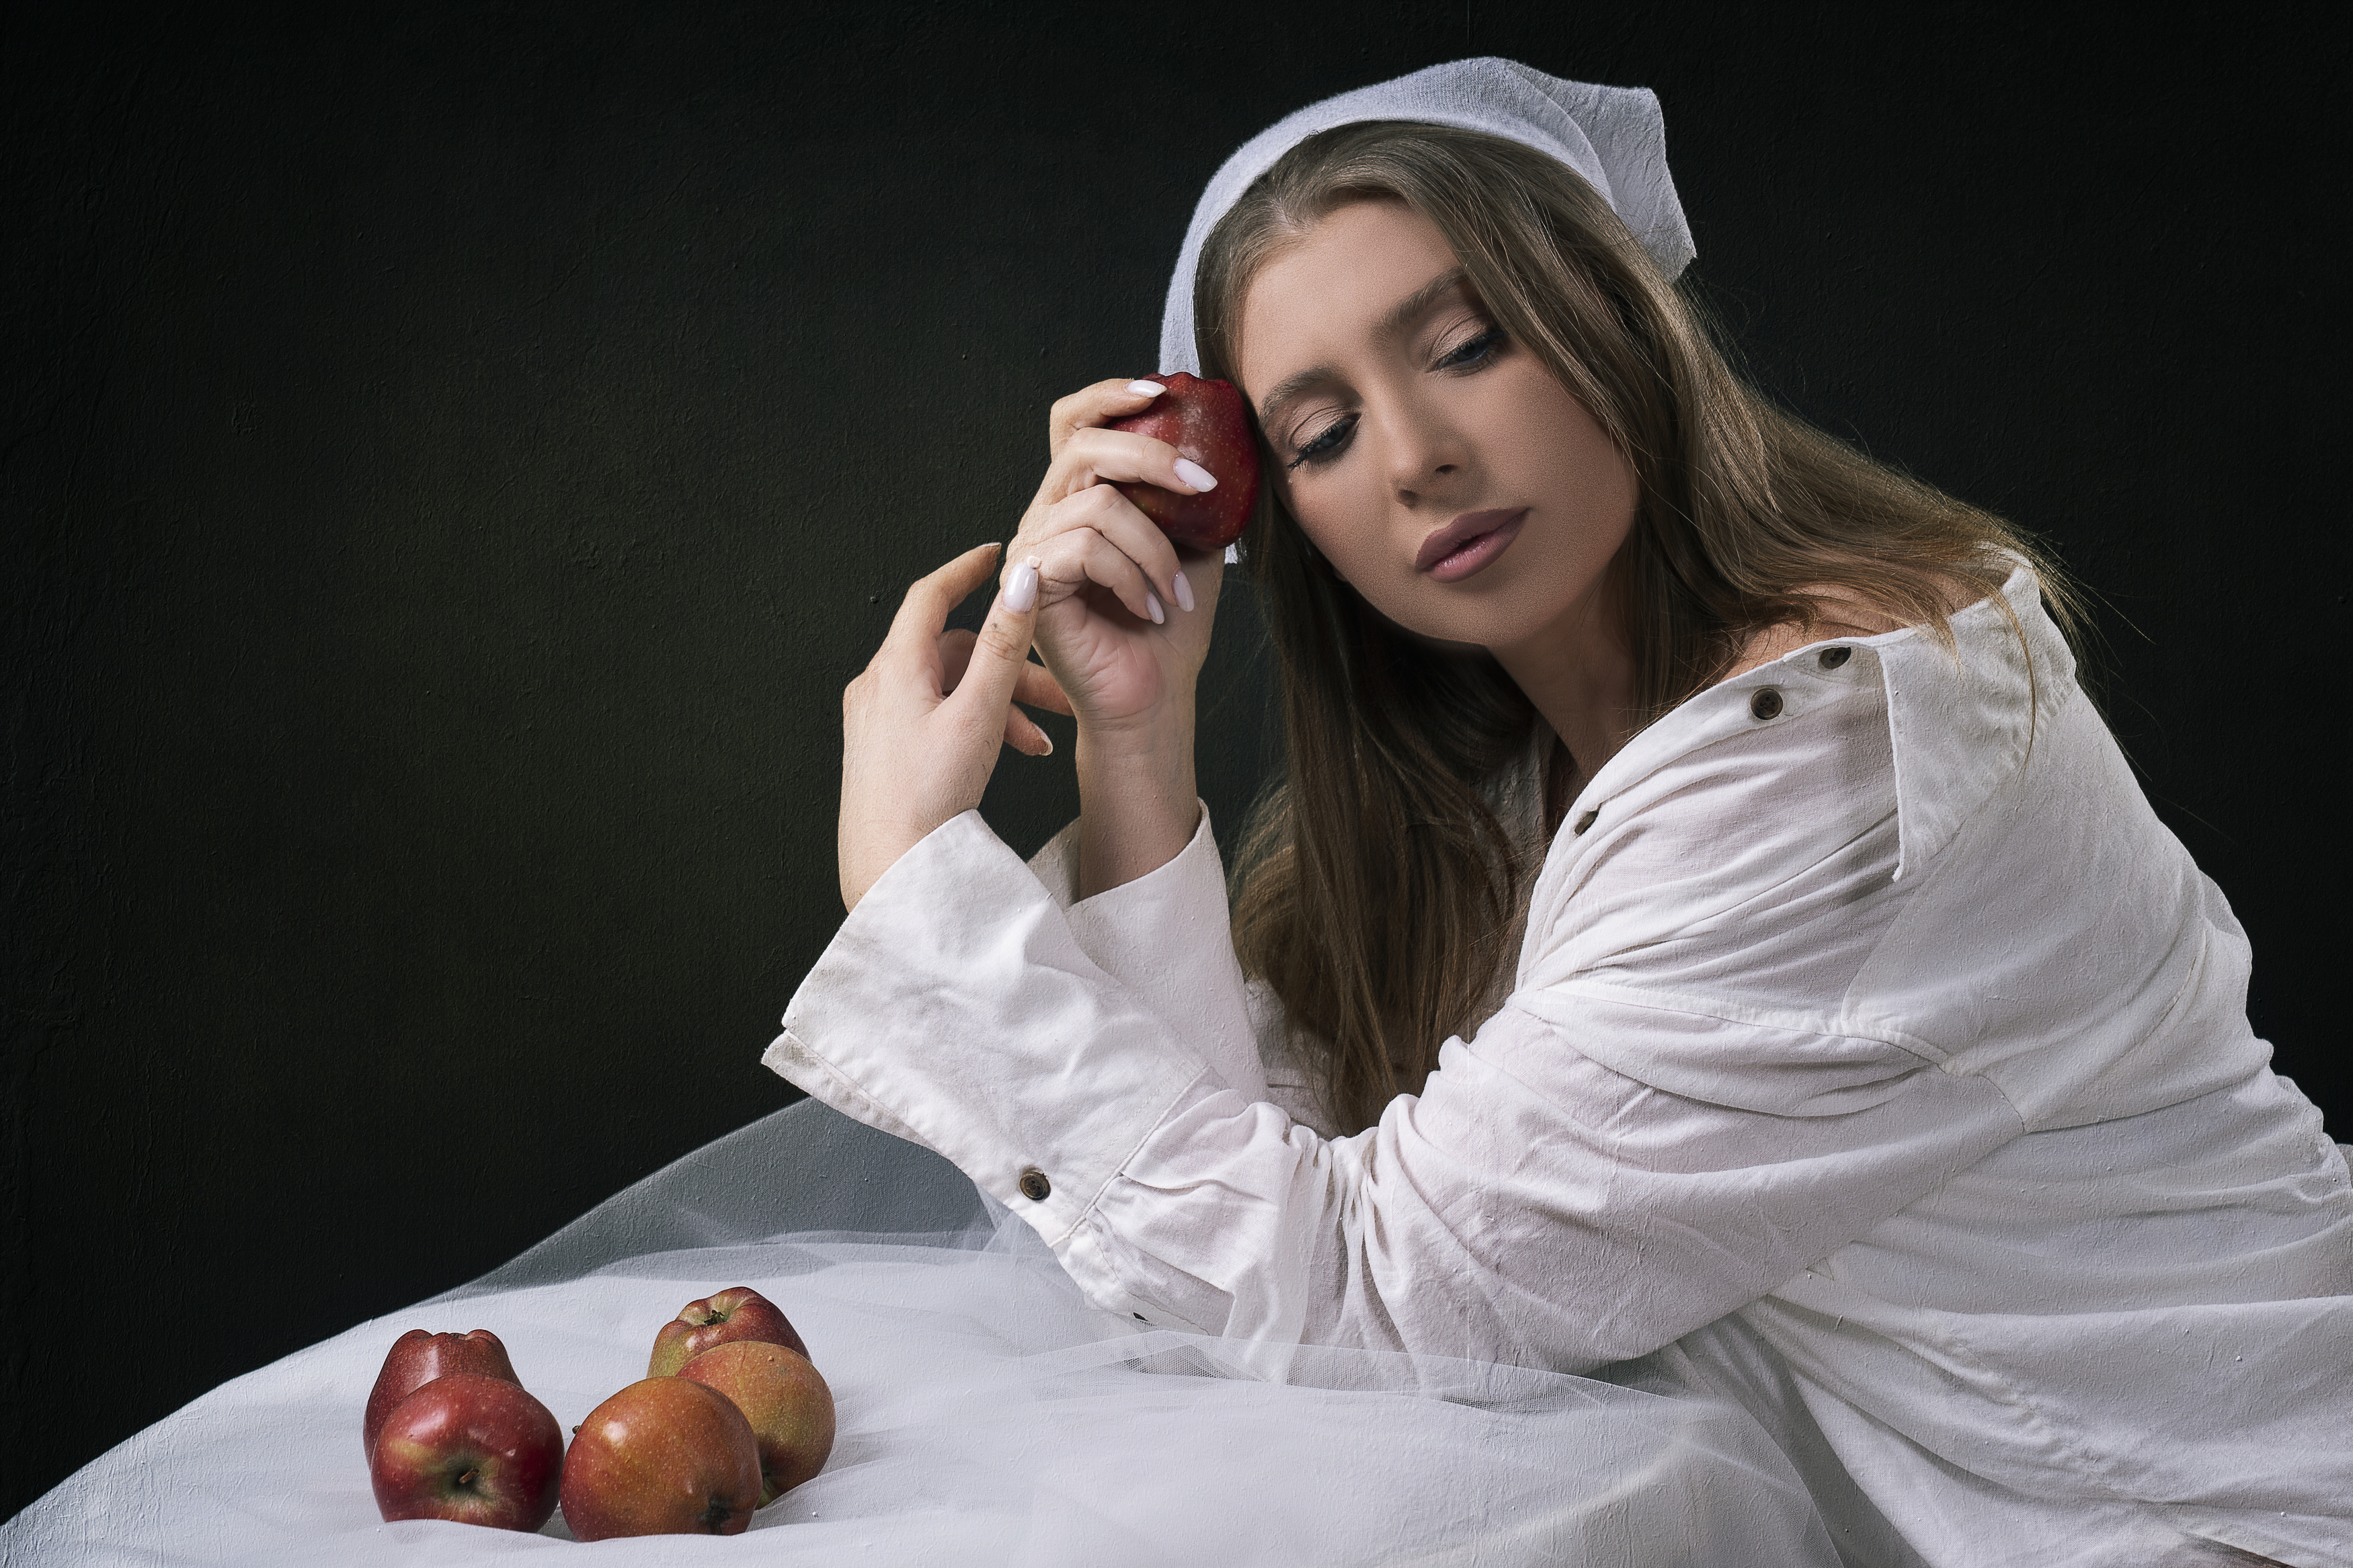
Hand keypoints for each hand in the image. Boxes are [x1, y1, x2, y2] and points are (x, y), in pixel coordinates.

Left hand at [837, 543, 1070, 910]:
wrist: (892, 873)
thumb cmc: (930, 798)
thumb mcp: (979, 714)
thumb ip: (1003, 646)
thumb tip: (1020, 582)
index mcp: (895, 669)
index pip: (930, 596)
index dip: (966, 571)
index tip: (995, 554)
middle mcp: (877, 688)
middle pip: (952, 652)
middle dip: (1008, 665)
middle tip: (1057, 690)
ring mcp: (877, 721)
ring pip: (950, 690)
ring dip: (1000, 704)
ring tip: (1041, 740)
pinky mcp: (883, 752)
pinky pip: (935, 718)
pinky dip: (976, 725)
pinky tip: (1011, 754)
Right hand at [1006, 379, 1226, 739]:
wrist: (1153, 699)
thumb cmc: (1170, 629)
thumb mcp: (1197, 547)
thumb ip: (1196, 497)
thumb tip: (1233, 441)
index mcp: (1078, 497)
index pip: (1074, 423)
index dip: (1108, 395)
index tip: (1160, 389)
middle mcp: (1045, 516)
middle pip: (1082, 446)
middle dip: (1150, 456)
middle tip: (1204, 485)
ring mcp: (1032, 550)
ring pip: (1096, 504)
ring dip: (1155, 547)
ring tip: (1176, 591)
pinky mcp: (1029, 586)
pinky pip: (1084, 549)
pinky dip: (1131, 575)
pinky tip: (1150, 608)